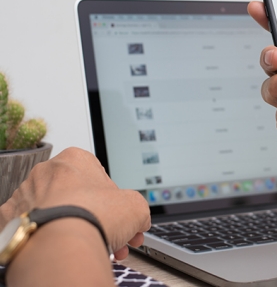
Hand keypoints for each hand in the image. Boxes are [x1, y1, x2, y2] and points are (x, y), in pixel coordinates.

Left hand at [0, 147, 150, 259]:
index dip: (113, 200)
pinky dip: (49, 235)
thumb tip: (138, 220)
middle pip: (79, 196)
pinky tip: (65, 245)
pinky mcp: (12, 218)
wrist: (61, 244)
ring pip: (58, 211)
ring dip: (78, 227)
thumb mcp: (135, 206)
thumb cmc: (93, 215)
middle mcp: (48, 171)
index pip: (99, 177)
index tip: (118, 215)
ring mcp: (27, 193)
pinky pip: (35, 225)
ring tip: (95, 245)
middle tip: (112, 234)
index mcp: (75, 158)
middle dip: (99, 217)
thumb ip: (137, 207)